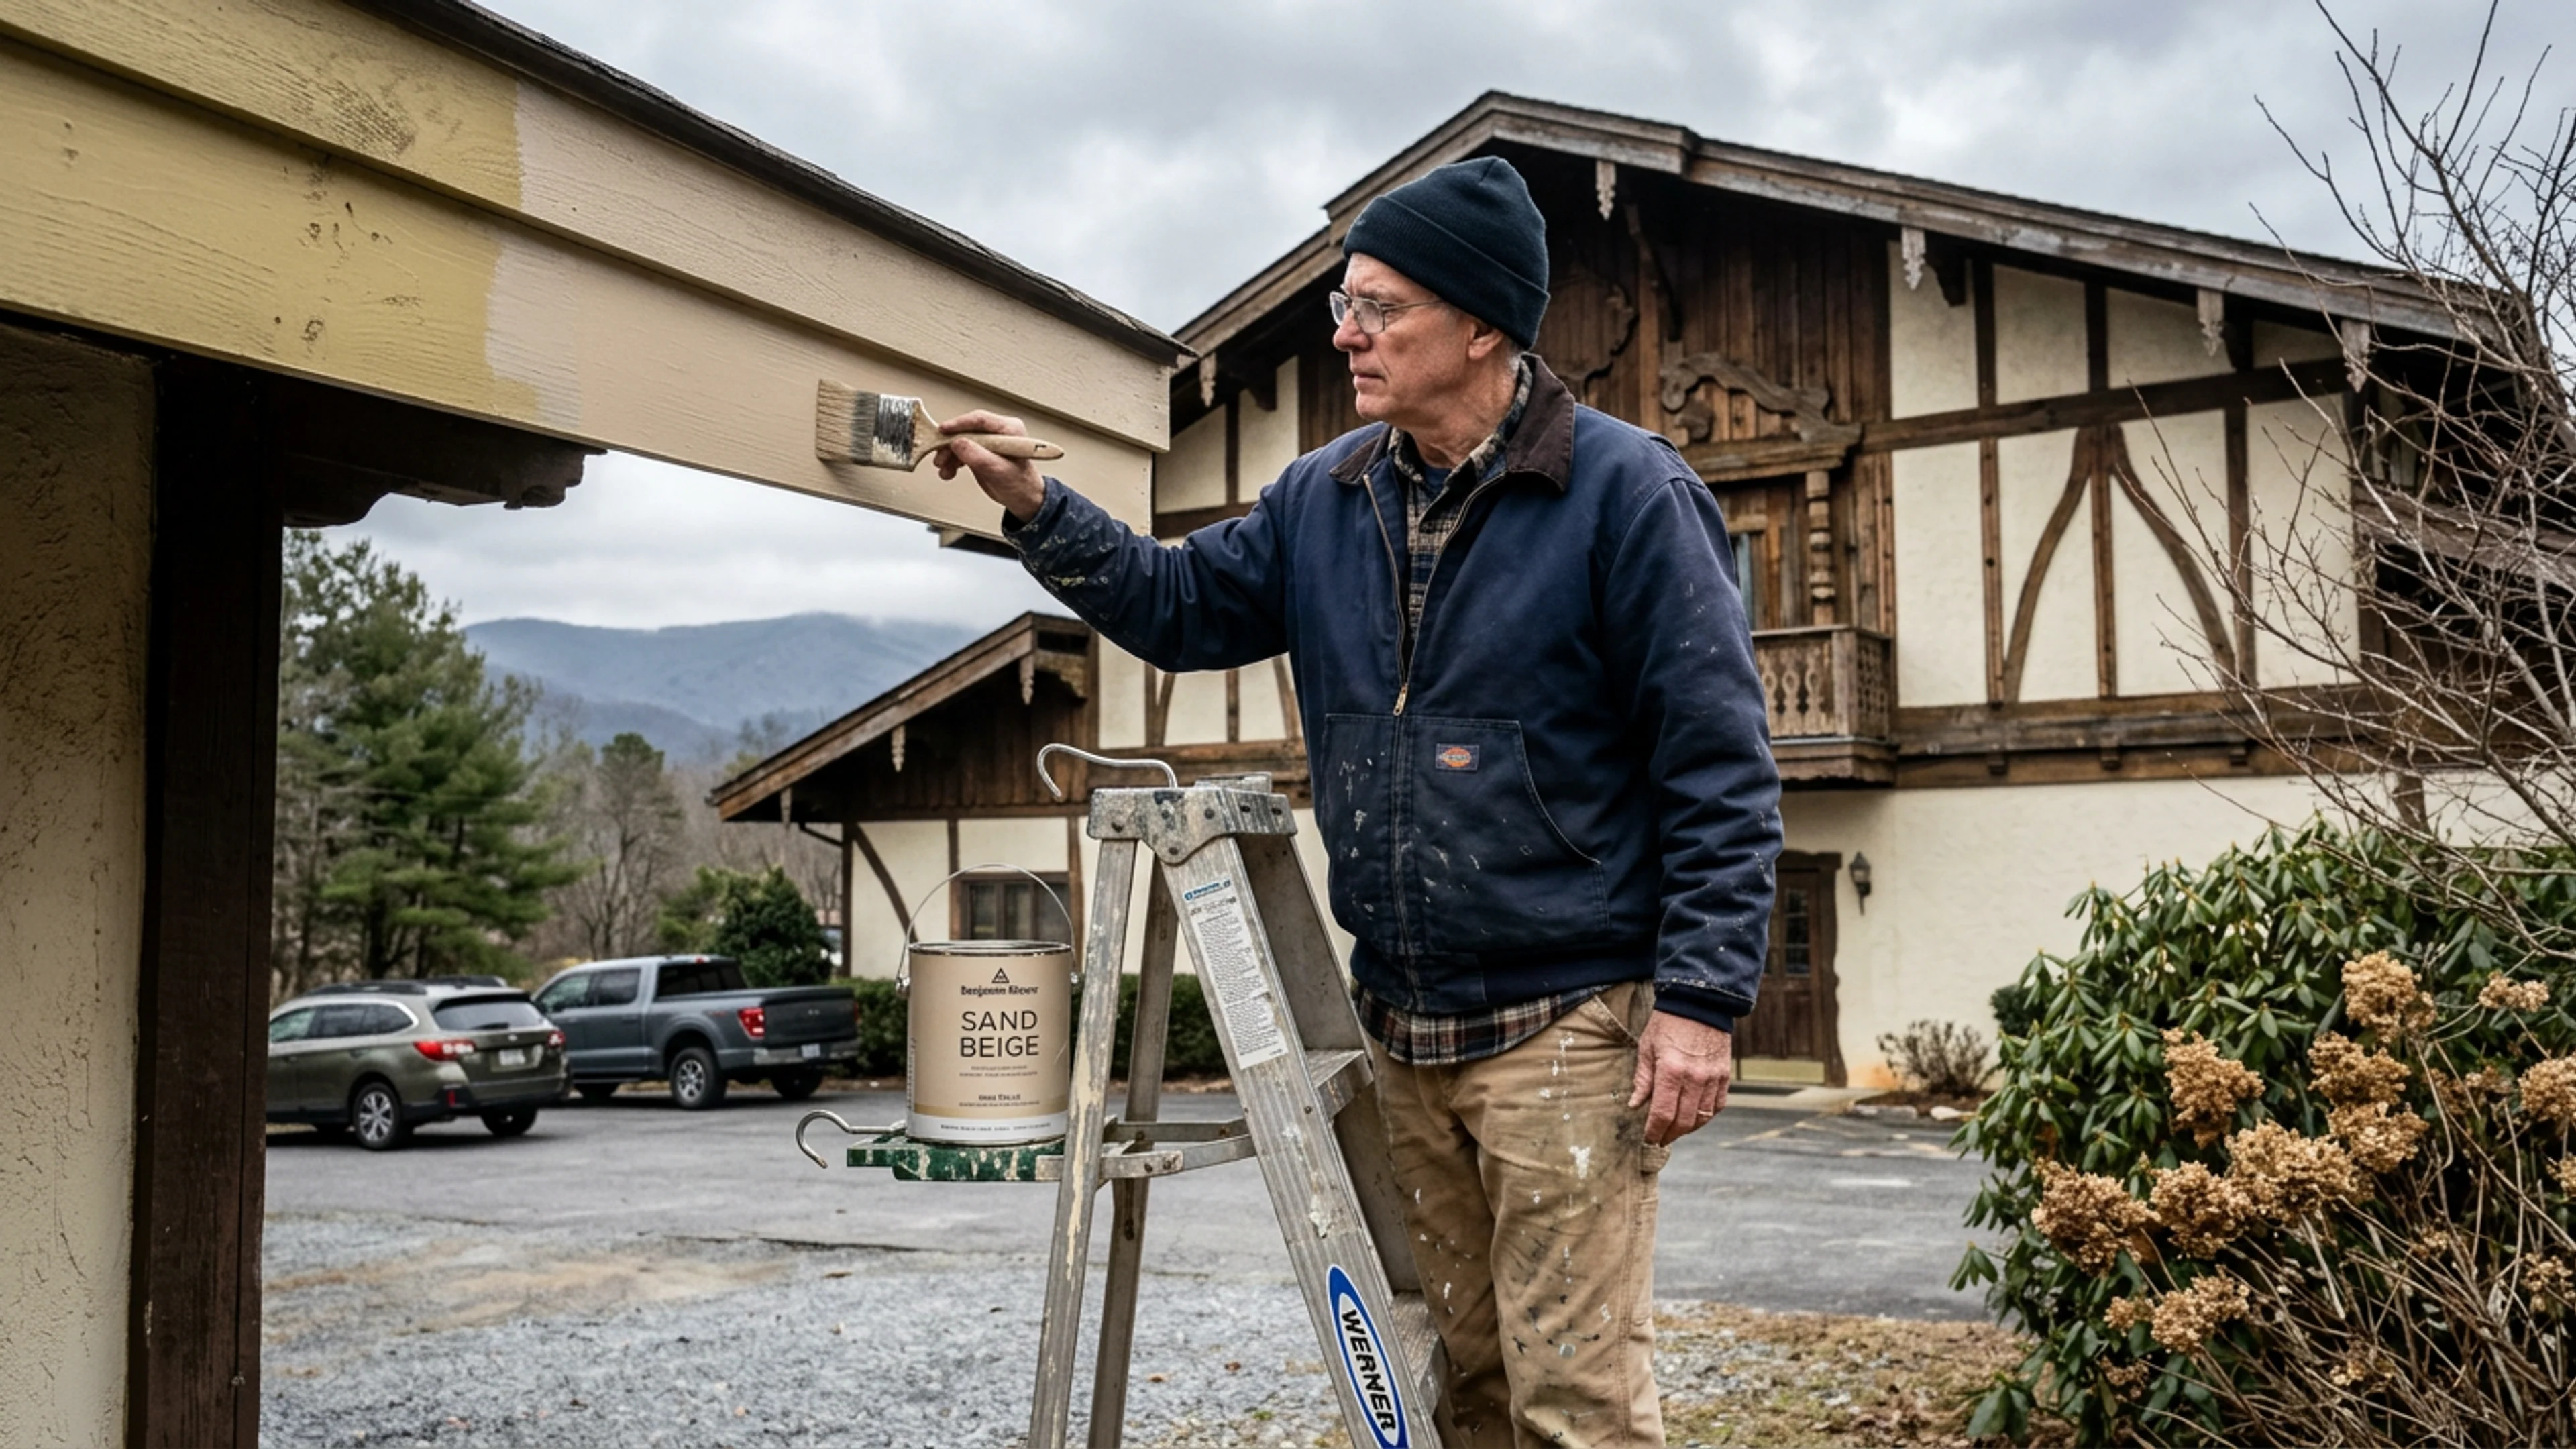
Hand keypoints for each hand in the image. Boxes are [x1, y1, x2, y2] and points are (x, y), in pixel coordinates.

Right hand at [932, 408, 1047, 521]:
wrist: (1023, 500)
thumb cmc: (1021, 485)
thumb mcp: (999, 470)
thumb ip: (978, 456)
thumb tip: (958, 443)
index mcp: (1010, 429)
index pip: (980, 419)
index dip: (959, 424)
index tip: (944, 430)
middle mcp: (998, 432)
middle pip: (967, 430)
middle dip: (950, 443)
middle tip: (940, 455)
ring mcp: (988, 442)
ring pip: (961, 441)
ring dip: (949, 454)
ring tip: (943, 467)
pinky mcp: (981, 451)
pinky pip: (962, 451)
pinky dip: (952, 461)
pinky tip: (948, 471)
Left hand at [1628, 1010, 1732, 1144]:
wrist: (1699, 1003)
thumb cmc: (1668, 1024)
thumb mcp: (1647, 1048)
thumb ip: (1643, 1079)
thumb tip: (1634, 1105)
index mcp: (1671, 1071)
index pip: (1662, 1114)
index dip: (1654, 1131)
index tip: (1649, 1138)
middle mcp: (1694, 1078)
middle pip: (1683, 1121)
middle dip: (1670, 1135)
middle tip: (1660, 1139)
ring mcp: (1712, 1078)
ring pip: (1702, 1117)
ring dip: (1688, 1129)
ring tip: (1676, 1131)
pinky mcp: (1724, 1075)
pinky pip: (1718, 1105)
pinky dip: (1706, 1116)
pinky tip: (1695, 1117)